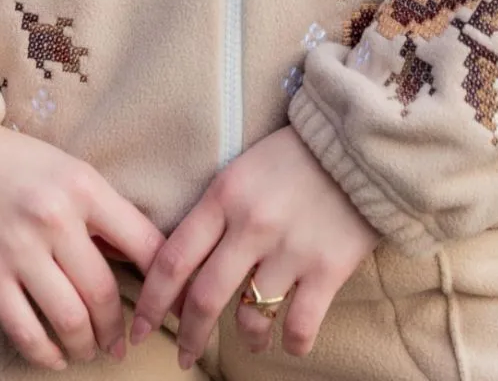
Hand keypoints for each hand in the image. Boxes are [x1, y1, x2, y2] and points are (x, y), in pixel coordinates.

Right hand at [0, 114, 165, 370]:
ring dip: (85, 345)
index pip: (145, 245)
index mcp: (84, 185)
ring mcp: (18, 247)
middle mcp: (56, 216)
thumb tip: (134, 259)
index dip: (165, 285)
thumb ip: (97, 210)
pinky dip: (46, 353)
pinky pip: (25, 331)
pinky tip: (54, 355)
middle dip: (117, 328)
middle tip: (119, 341)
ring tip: (89, 350)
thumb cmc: (7, 159)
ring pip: (69, 318)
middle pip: (104, 293)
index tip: (166, 306)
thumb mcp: (63, 168)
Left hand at [127, 125, 381, 367]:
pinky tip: (290, 340)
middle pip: (204, 298)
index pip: (173, 259)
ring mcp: (290, 249)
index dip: (151, 301)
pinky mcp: (328, 269)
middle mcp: (251, 225)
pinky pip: (299, 326)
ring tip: (253, 340)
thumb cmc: (294, 155)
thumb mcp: (242, 170)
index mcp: (223, 196)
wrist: (359, 142)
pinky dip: (291, 343)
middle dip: (188, 335)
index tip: (139, 326)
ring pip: (250, 318)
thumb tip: (186, 265)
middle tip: (184, 355)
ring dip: (247, 338)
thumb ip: (216, 213)